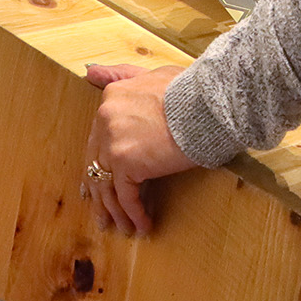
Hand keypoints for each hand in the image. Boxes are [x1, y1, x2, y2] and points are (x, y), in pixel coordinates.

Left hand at [82, 62, 194, 235]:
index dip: (98, 164)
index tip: (97, 182)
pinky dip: (134, 214)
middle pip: (97, 164)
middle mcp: (105, 118)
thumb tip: (90, 72)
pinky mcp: (126, 163)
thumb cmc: (191, 89)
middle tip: (104, 213)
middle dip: (100, 192)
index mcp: (111, 98)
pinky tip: (143, 226)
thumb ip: (120, 74)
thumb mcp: (151, 73)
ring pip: (107, 185)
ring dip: (114, 210)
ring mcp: (113, 142)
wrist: (210, 103)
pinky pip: (126, 196)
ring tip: (121, 227)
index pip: (98, 139)